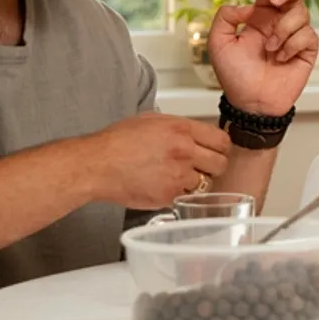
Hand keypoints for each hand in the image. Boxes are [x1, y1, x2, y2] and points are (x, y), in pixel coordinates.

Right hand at [86, 112, 231, 208]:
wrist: (96, 165)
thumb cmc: (117, 142)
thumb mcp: (152, 121)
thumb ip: (178, 126)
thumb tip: (196, 133)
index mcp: (182, 129)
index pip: (222, 140)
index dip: (221, 148)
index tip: (217, 152)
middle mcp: (185, 151)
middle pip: (220, 163)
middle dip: (213, 167)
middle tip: (203, 168)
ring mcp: (178, 175)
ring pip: (205, 183)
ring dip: (196, 183)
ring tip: (178, 179)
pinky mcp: (168, 196)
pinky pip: (186, 198)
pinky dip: (179, 196)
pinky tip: (166, 188)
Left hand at [208, 0, 318, 116]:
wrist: (251, 102)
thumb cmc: (234, 75)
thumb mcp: (218, 43)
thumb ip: (225, 17)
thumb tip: (247, 6)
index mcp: (260, 17)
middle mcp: (279, 23)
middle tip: (275, 1)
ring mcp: (295, 36)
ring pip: (301, 14)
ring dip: (283, 29)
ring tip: (270, 49)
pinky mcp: (306, 50)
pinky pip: (308, 35)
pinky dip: (293, 45)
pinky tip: (281, 58)